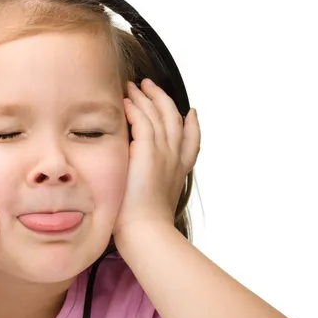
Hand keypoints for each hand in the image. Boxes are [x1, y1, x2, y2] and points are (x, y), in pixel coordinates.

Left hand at [112, 78, 200, 242]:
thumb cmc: (146, 226)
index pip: (190, 140)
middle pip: (173, 117)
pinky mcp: (146, 151)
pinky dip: (134, 108)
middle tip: (150, 86)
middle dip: (162, 99)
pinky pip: (141, 120)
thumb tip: (145, 188)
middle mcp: (174, 157)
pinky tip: (125, 101)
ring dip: (145, 97)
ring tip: (134, 86)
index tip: (189, 112)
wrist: (147, 232)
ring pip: (157, 114)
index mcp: (179, 170)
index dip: (192, 124)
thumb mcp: (157, 204)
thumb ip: (153, 188)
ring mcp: (162, 152)